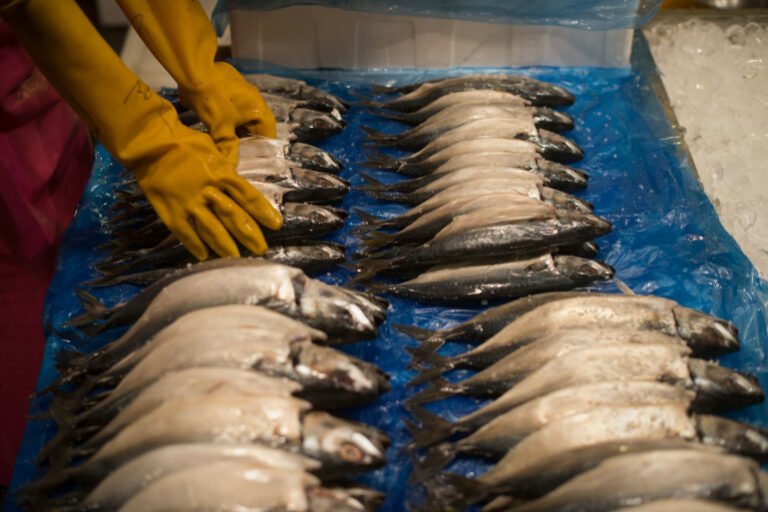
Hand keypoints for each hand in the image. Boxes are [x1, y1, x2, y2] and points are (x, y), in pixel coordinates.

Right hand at [133, 128, 282, 259]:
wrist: (150, 144)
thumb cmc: (185, 143)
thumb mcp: (214, 151)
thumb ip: (227, 171)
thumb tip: (240, 185)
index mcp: (222, 173)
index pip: (248, 196)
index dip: (263, 211)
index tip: (276, 225)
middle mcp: (208, 190)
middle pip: (233, 216)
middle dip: (249, 235)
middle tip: (261, 249)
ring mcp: (189, 203)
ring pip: (211, 229)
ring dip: (225, 246)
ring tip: (236, 257)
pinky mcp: (171, 212)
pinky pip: (186, 233)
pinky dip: (196, 246)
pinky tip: (204, 255)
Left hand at [178, 62, 276, 165]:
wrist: (195, 71)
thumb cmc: (212, 101)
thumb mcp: (220, 129)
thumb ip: (228, 149)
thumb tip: (230, 168)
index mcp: (260, 112)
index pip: (268, 138)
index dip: (262, 152)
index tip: (254, 164)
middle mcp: (256, 103)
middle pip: (256, 129)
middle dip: (247, 144)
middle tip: (238, 158)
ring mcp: (244, 94)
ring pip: (244, 120)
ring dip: (237, 132)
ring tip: (227, 147)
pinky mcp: (232, 89)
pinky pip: (235, 110)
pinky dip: (229, 121)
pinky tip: (218, 130)